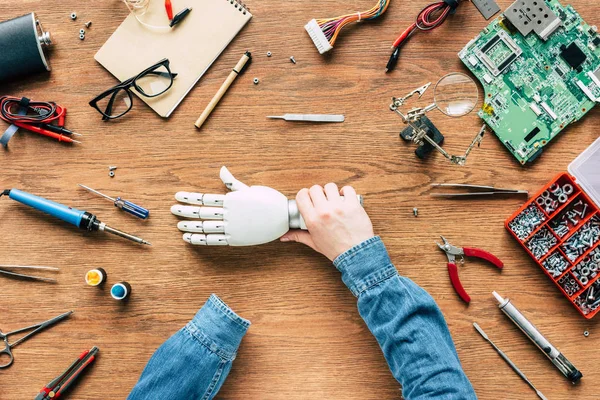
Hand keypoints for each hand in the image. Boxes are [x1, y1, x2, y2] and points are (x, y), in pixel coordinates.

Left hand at [171, 166, 290, 245]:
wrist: (284, 217)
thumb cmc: (269, 200)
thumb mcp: (250, 189)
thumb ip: (232, 183)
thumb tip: (222, 169)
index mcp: (232, 199)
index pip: (205, 197)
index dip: (189, 197)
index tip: (177, 196)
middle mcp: (229, 213)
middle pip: (202, 212)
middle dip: (185, 210)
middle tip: (172, 209)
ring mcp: (232, 227)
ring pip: (205, 226)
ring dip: (190, 225)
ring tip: (179, 225)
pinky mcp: (236, 239)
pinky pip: (213, 240)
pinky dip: (200, 239)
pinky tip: (189, 238)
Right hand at [280, 184, 374, 260]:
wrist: (356, 253)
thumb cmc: (336, 249)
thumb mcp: (314, 243)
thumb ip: (298, 236)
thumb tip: (285, 237)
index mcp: (313, 220)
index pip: (301, 195)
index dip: (304, 194)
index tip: (308, 197)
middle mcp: (324, 211)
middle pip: (315, 189)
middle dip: (317, 193)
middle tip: (321, 200)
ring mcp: (339, 207)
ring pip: (330, 186)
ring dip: (331, 191)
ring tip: (333, 198)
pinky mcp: (353, 205)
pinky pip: (347, 189)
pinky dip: (346, 191)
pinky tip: (344, 197)